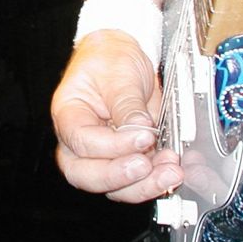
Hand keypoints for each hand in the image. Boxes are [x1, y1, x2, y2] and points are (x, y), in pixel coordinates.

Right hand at [51, 29, 183, 202]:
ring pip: (114, 187)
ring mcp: (102, 154)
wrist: (122, 54)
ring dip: (144, 184)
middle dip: (121, 177)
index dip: (113, 145)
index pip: (83, 142)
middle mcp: (80, 142)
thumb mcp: (117, 73)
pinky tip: (173, 169)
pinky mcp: (126, 159)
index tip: (143, 136)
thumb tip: (140, 130)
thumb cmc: (109, 59)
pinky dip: (155, 180)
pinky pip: (136, 181)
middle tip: (147, 164)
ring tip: (171, 170)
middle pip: (88, 176)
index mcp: (69, 115)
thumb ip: (127, 104)